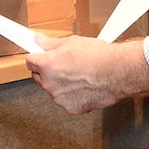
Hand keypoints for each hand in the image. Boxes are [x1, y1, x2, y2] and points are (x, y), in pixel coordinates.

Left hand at [27, 35, 148, 114]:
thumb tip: (38, 40)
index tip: (40, 57)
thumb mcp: (72, 42)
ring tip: (80, 75)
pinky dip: (73, 95)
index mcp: (46, 65)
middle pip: (39, 77)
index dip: (37, 58)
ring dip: (61, 84)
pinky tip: (85, 86)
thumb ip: (50, 43)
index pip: (30, 61)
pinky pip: (67, 101)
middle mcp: (49, 83)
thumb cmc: (98, 57)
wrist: (118, 72)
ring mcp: (59, 98)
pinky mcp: (71, 108)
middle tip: (63, 65)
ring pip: (54, 90)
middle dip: (47, 72)